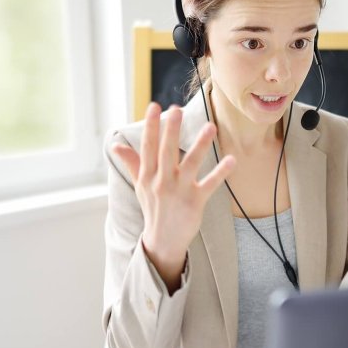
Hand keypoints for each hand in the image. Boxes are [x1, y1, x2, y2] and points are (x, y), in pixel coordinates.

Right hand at [112, 102, 234, 290]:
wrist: (163, 241)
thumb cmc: (153, 209)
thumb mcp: (140, 186)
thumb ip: (132, 163)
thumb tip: (115, 145)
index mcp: (147, 176)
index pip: (148, 147)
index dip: (151, 126)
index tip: (154, 106)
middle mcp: (161, 182)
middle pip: (166, 152)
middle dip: (171, 130)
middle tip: (176, 109)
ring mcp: (179, 192)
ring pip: (190, 164)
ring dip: (200, 145)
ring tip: (211, 127)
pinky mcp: (195, 202)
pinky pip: (210, 184)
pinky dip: (221, 172)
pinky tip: (232, 160)